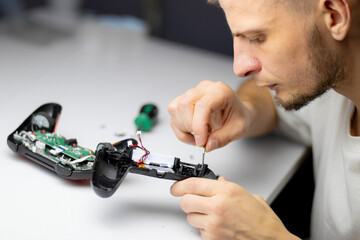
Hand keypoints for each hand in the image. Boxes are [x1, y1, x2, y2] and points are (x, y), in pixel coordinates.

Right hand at [167, 80, 251, 151]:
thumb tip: (208, 145)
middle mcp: (204, 89)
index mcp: (220, 91)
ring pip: (175, 109)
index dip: (198, 126)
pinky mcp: (184, 100)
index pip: (203, 106)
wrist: (236, 112)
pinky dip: (178, 128)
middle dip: (189, 127)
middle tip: (201, 139)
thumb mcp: (238, 130)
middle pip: (184, 104)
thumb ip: (223, 138)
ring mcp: (192, 93)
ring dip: (183, 128)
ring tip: (197, 136)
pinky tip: (190, 133)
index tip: (201, 141)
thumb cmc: (238, 116)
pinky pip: (173, 113)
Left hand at [171, 177, 299, 239]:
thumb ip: (228, 186)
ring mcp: (214, 223)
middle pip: (186, 201)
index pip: (193, 184)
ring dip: (196, 216)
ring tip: (210, 216)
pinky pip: (199, 231)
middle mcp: (218, 206)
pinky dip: (204, 229)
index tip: (176, 187)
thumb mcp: (246, 195)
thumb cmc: (262, 219)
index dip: (180, 185)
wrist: (270, 239)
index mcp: (226, 191)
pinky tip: (217, 227)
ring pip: (190, 217)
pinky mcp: (212, 238)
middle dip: (187, 201)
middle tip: (192, 202)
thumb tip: (217, 181)